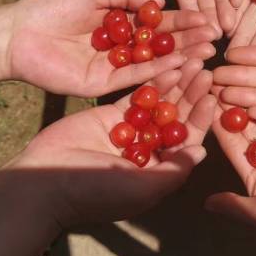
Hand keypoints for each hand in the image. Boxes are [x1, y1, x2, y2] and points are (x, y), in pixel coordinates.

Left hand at [6, 0, 217, 97]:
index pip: (156, 22)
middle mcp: (120, 46)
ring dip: (180, 57)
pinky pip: (134, 77)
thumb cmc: (50, 7)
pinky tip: (180, 64)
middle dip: (188, 40)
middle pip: (160, 44)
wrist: (16, 33)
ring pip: (152, 62)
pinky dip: (157, 71)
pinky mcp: (102, 85)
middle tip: (214, 37)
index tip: (205, 19)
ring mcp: (113, 67)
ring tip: (206, 51)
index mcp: (118, 22)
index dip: (181, 20)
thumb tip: (159, 1)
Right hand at [8, 59, 215, 226]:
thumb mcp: (141, 188)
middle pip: (175, 118)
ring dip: (175, 84)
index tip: (213, 98)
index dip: (200, 119)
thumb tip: (202, 152)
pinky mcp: (109, 116)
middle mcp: (147, 150)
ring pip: (158, 104)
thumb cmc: (94, 193)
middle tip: (206, 71)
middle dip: (191, 95)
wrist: (42, 183)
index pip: (186, 141)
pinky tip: (166, 65)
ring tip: (191, 62)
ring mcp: (129, 132)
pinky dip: (150, 82)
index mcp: (158, 171)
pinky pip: (135, 97)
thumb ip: (172, 170)